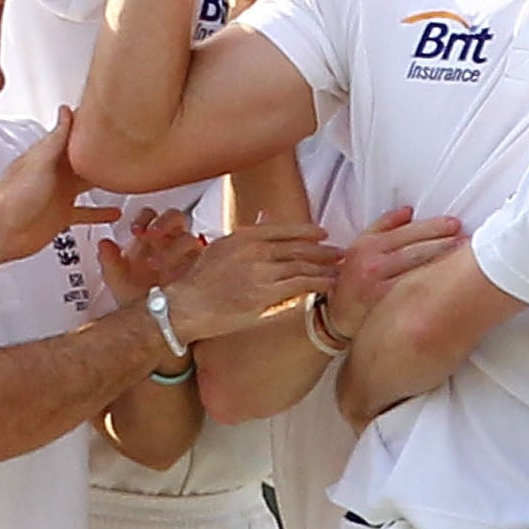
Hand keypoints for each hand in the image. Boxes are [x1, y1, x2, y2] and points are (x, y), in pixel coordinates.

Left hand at [0, 112, 116, 261]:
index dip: (86, 127)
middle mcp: (55, 174)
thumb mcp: (40, 161)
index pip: (70, 136)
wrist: (3, 232)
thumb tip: (65, 112)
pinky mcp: (62, 215)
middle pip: (82, 159)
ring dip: (102, 179)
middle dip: (98, 152)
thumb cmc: (14, 197)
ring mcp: (59, 195)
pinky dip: (100, 212)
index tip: (104, 117)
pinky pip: (87, 212)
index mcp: (48, 157)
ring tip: (121, 174)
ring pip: (87, 184)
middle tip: (120, 145)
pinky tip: (113, 211)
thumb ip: (56, 139)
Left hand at [93, 209, 208, 301]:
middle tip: (151, 234)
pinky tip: (178, 274)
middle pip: (175, 218)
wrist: (156, 327)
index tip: (135, 230)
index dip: (144, 218)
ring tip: (158, 263)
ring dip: (174, 246)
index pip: (151, 216)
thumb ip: (109, 263)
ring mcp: (188, 256)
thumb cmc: (140, 302)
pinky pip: (203, 258)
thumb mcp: (119, 284)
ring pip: (189, 237)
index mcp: (151, 241)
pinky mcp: (202, 269)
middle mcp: (171, 244)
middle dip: (163, 223)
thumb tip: (104, 243)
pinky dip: (191, 262)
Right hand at [164, 218, 340, 341]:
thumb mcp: (219, 248)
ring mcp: (260, 271)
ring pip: (302, 266)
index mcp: (243, 236)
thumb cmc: (199, 282)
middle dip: (323, 250)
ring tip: (341, 270)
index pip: (283, 229)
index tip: (323, 233)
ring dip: (325, 267)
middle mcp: (254, 250)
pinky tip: (330, 286)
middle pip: (298, 247)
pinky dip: (319, 284)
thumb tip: (262, 222)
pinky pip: (300, 286)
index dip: (307, 231)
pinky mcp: (265, 294)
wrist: (186, 306)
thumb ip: (243, 238)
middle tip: (341, 252)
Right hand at [328, 207, 464, 336]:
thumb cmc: (352, 279)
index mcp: (368, 245)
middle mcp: (372, 262)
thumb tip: (408, 211)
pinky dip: (432, 281)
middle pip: (415, 249)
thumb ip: (382, 226)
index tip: (454, 224)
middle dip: (444, 241)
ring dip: (442, 258)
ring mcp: (378, 284)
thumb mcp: (359, 246)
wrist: (336, 315)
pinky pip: (412, 288)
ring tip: (463, 253)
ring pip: (416, 268)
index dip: (433, 227)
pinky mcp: (383, 303)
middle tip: (467, 237)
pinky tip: (447, 278)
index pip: (406, 232)